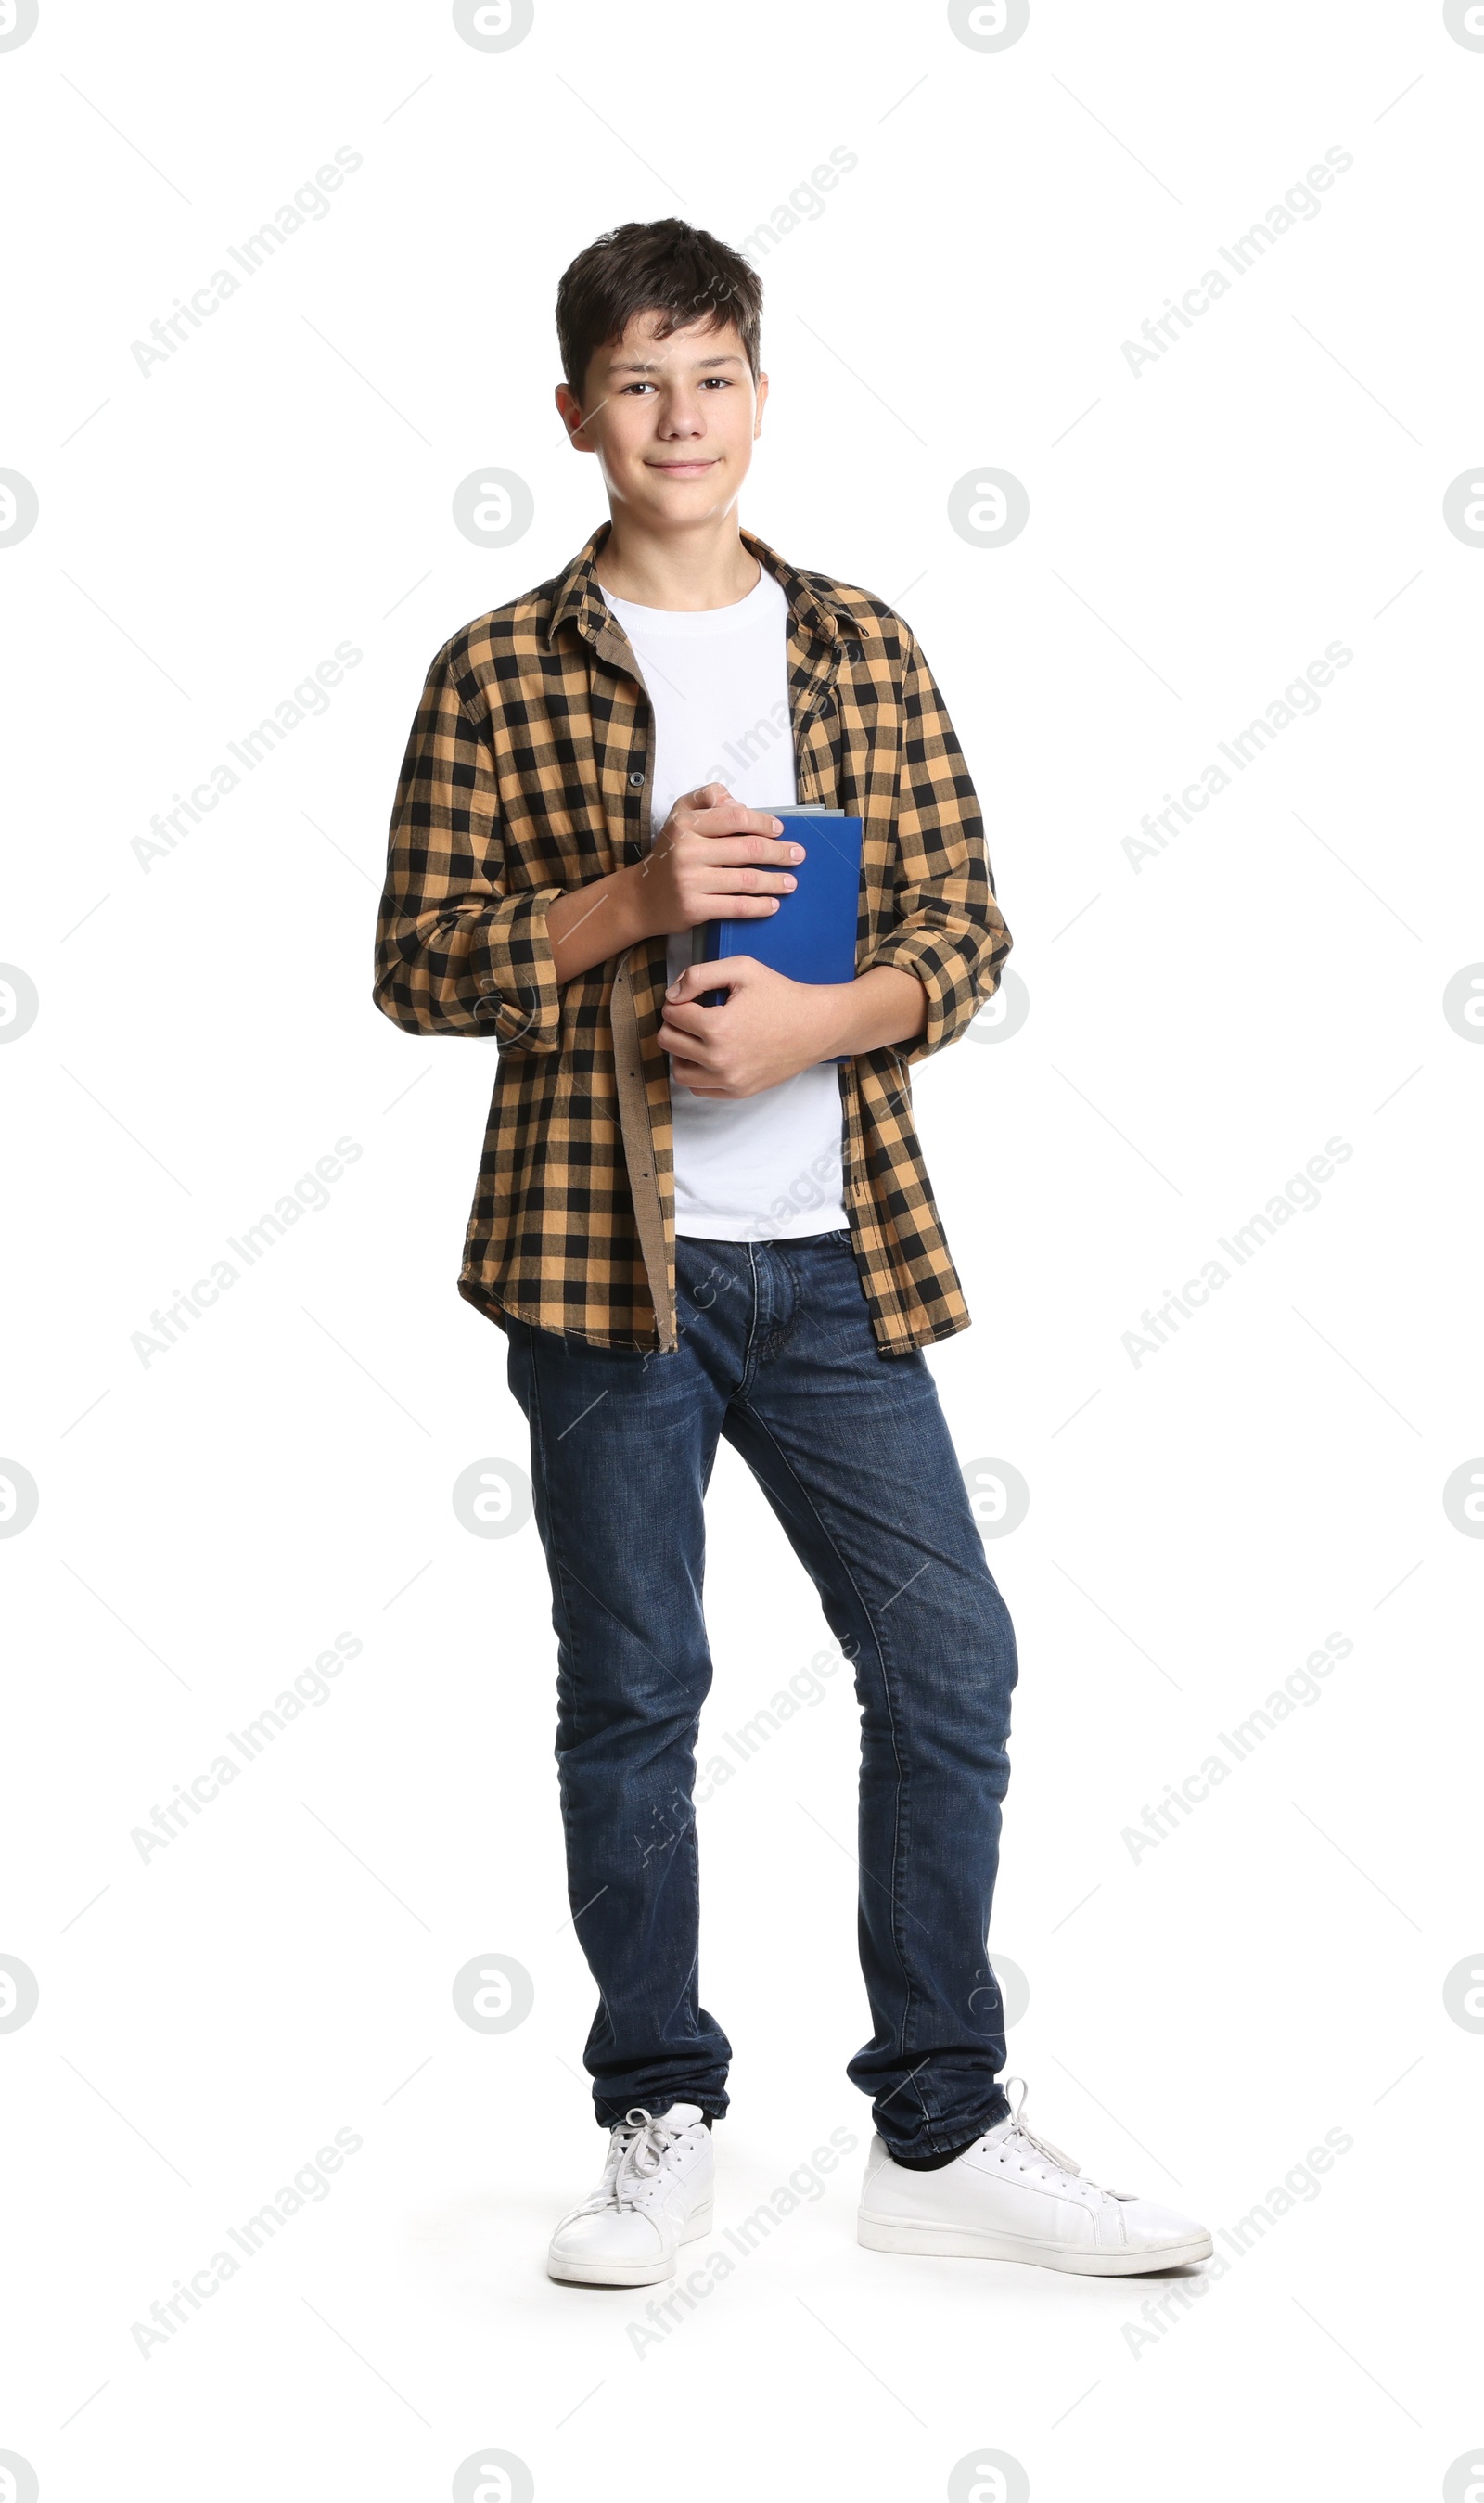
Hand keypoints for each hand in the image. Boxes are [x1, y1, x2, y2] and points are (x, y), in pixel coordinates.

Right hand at [633, 782, 803, 936]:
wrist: (640, 898)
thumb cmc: (669, 855)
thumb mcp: (679, 816)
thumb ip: (706, 798)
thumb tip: (738, 803)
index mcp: (686, 824)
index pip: (735, 818)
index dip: (763, 823)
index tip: (780, 830)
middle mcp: (687, 850)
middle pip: (747, 848)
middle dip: (779, 852)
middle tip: (797, 856)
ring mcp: (690, 881)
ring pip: (746, 879)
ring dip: (775, 882)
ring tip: (791, 883)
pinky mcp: (694, 908)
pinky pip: (736, 906)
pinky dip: (759, 906)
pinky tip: (773, 905)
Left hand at [657, 956, 839, 1096]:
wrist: (816, 1027)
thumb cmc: (781, 995)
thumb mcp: (742, 969)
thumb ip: (699, 975)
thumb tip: (672, 995)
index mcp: (717, 1027)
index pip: (671, 1014)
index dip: (679, 1000)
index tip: (694, 998)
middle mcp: (719, 1059)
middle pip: (669, 1041)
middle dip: (675, 1024)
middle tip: (692, 1015)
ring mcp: (729, 1080)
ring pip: (679, 1070)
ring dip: (681, 1052)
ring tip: (698, 1037)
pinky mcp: (738, 1091)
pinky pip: (698, 1089)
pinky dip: (697, 1072)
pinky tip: (710, 1055)